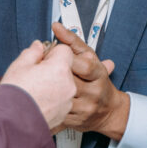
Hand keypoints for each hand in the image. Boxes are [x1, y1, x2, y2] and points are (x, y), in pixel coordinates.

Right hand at [1, 40, 76, 132]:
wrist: (10, 123)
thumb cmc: (14, 95)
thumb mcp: (19, 66)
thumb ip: (32, 52)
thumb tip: (38, 47)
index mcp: (60, 68)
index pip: (65, 50)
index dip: (51, 52)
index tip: (41, 58)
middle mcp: (69, 84)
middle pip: (66, 68)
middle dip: (53, 69)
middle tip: (35, 75)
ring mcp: (67, 101)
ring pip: (64, 85)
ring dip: (53, 85)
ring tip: (34, 90)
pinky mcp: (64, 114)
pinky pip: (61, 100)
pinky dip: (52, 99)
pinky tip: (37, 101)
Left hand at [51, 22, 126, 139]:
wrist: (108, 111)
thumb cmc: (97, 80)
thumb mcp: (90, 57)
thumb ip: (72, 41)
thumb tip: (56, 27)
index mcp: (99, 75)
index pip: (85, 65)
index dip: (68, 60)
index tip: (55, 56)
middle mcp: (94, 92)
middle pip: (71, 81)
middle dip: (53, 74)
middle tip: (41, 68)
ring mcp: (85, 108)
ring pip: (61, 98)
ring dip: (46, 89)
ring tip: (38, 82)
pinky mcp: (75, 120)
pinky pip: (56, 111)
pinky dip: (46, 103)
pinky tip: (40, 96)